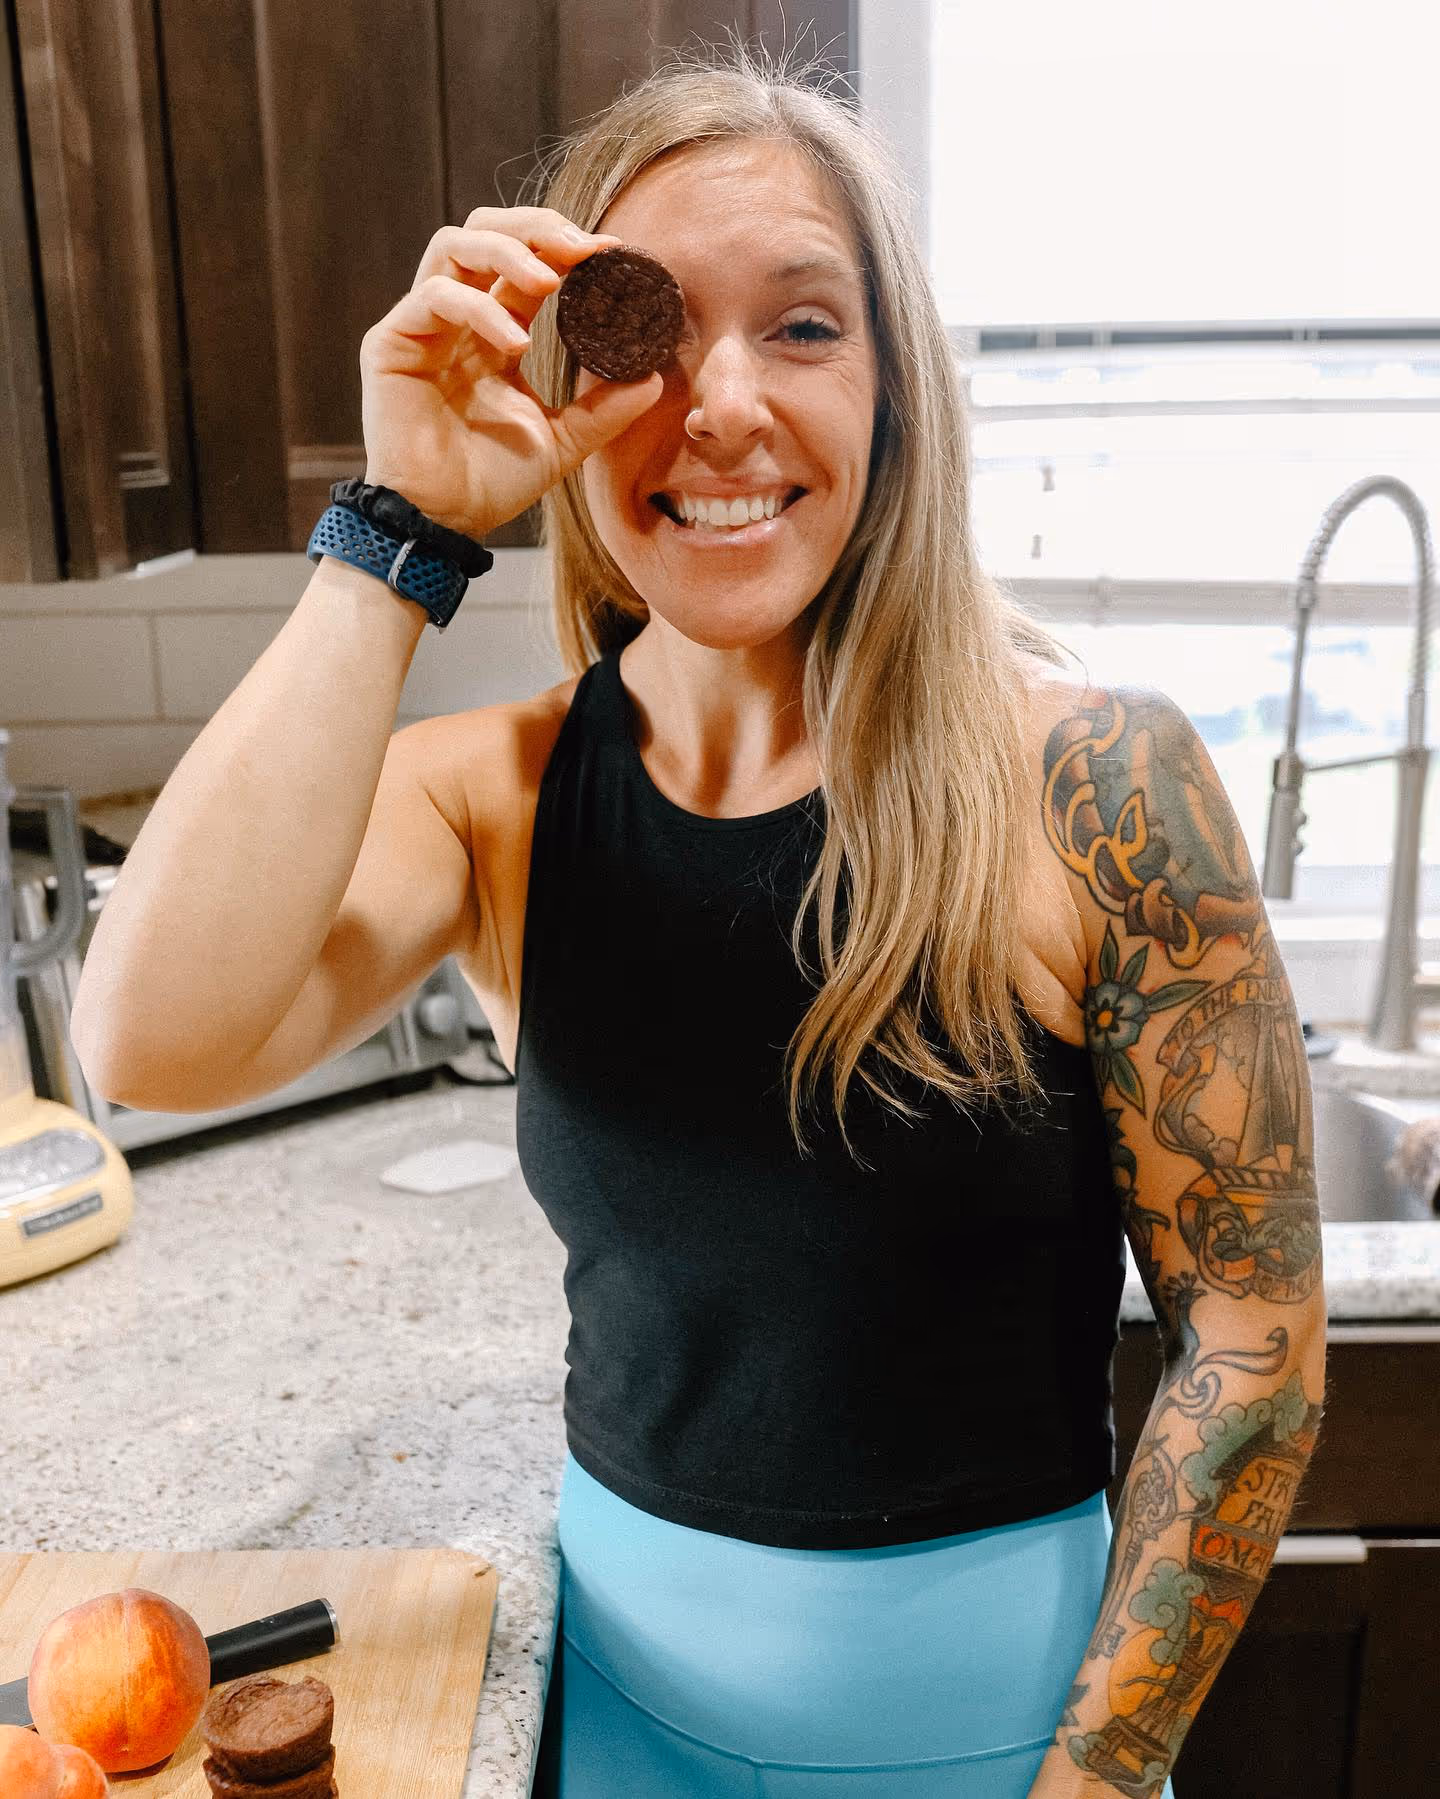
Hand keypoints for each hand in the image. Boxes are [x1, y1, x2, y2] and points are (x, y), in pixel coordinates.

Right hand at [358, 205, 663, 537]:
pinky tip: (514, 343)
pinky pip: (434, 297)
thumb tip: (655, 380)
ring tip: (550, 282)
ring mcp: (422, 325)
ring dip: (507, 252)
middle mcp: (456, 316)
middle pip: (486, 231)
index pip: (526, 262)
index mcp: (494, 328)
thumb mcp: (564, 441)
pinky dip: (478, 308)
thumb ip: (605, 409)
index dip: (565, 246)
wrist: (444, 522)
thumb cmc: (492, 481)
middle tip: (581, 249)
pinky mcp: (391, 343)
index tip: (612, 252)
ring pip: (454, 246)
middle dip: (535, 229)